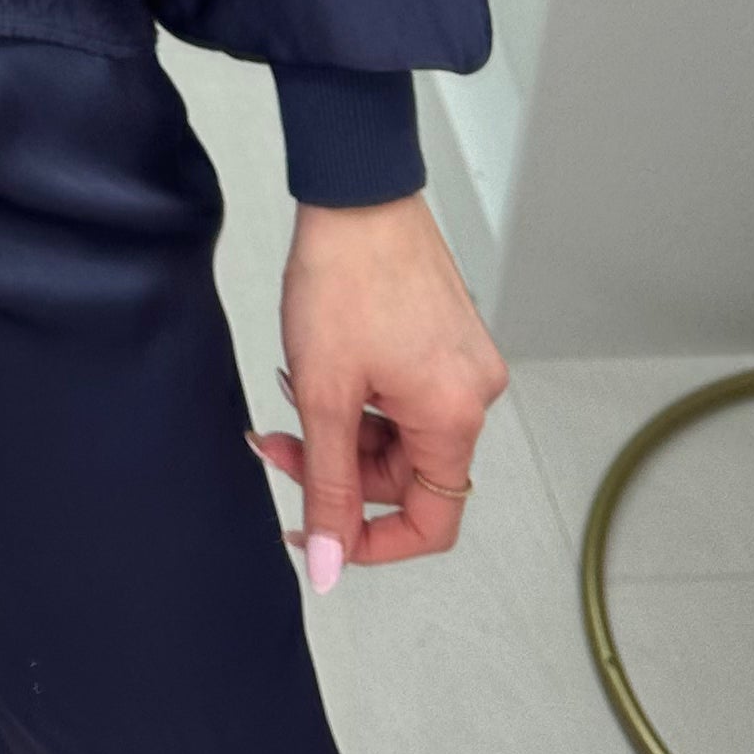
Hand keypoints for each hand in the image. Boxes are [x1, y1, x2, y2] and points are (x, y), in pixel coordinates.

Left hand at [251, 193, 507, 586]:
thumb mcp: (325, 395)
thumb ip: (328, 486)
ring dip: (342, 430)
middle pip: (406, 476)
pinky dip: (360, 397)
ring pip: (399, 436)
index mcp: (457, 416)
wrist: (356, 191)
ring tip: (296, 388)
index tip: (319, 536)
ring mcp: (463, 364)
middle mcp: (474, 394)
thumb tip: (331, 561)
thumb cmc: (346, 273)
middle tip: (279, 442)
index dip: (371, 541)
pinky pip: (404, 397)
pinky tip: (322, 367)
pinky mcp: (446, 339)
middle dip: (337, 469)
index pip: (433, 522)